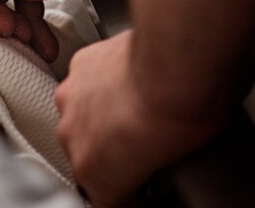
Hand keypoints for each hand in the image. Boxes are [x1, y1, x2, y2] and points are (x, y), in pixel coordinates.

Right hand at [54, 31, 226, 205]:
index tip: (148, 186)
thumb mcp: (177, 159)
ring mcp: (72, 99)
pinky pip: (87, 84)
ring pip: (82, 117)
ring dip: (103, 118)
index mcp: (94, 173)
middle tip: (146, 145)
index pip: (107, 198)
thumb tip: (162, 162)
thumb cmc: (183, 112)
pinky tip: (130, 82)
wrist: (177, 61)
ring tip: (137, 109)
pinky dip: (103, 85)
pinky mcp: (79, 66)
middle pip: (89, 155)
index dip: (133, 193)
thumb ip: (153, 168)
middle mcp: (72, 137)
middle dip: (114, 153)